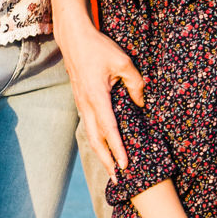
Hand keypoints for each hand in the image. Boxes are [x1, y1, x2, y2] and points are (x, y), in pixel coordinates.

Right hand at [57, 13, 143, 172]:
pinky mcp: (81, 101)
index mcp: (96, 97)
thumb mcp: (123, 61)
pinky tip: (104, 145)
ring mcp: (81, 103)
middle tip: (117, 179)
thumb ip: (136, 83)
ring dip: (100, 152)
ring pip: (90, 134)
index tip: (126, 164)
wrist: (74, 38)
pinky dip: (97, 139)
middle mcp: (86, 104)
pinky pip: (89, 125)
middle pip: (95, 139)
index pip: (109, 129)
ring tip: (111, 168)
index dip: (118, 149)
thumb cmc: (98, 47)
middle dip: (106, 160)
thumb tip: (142, 103)